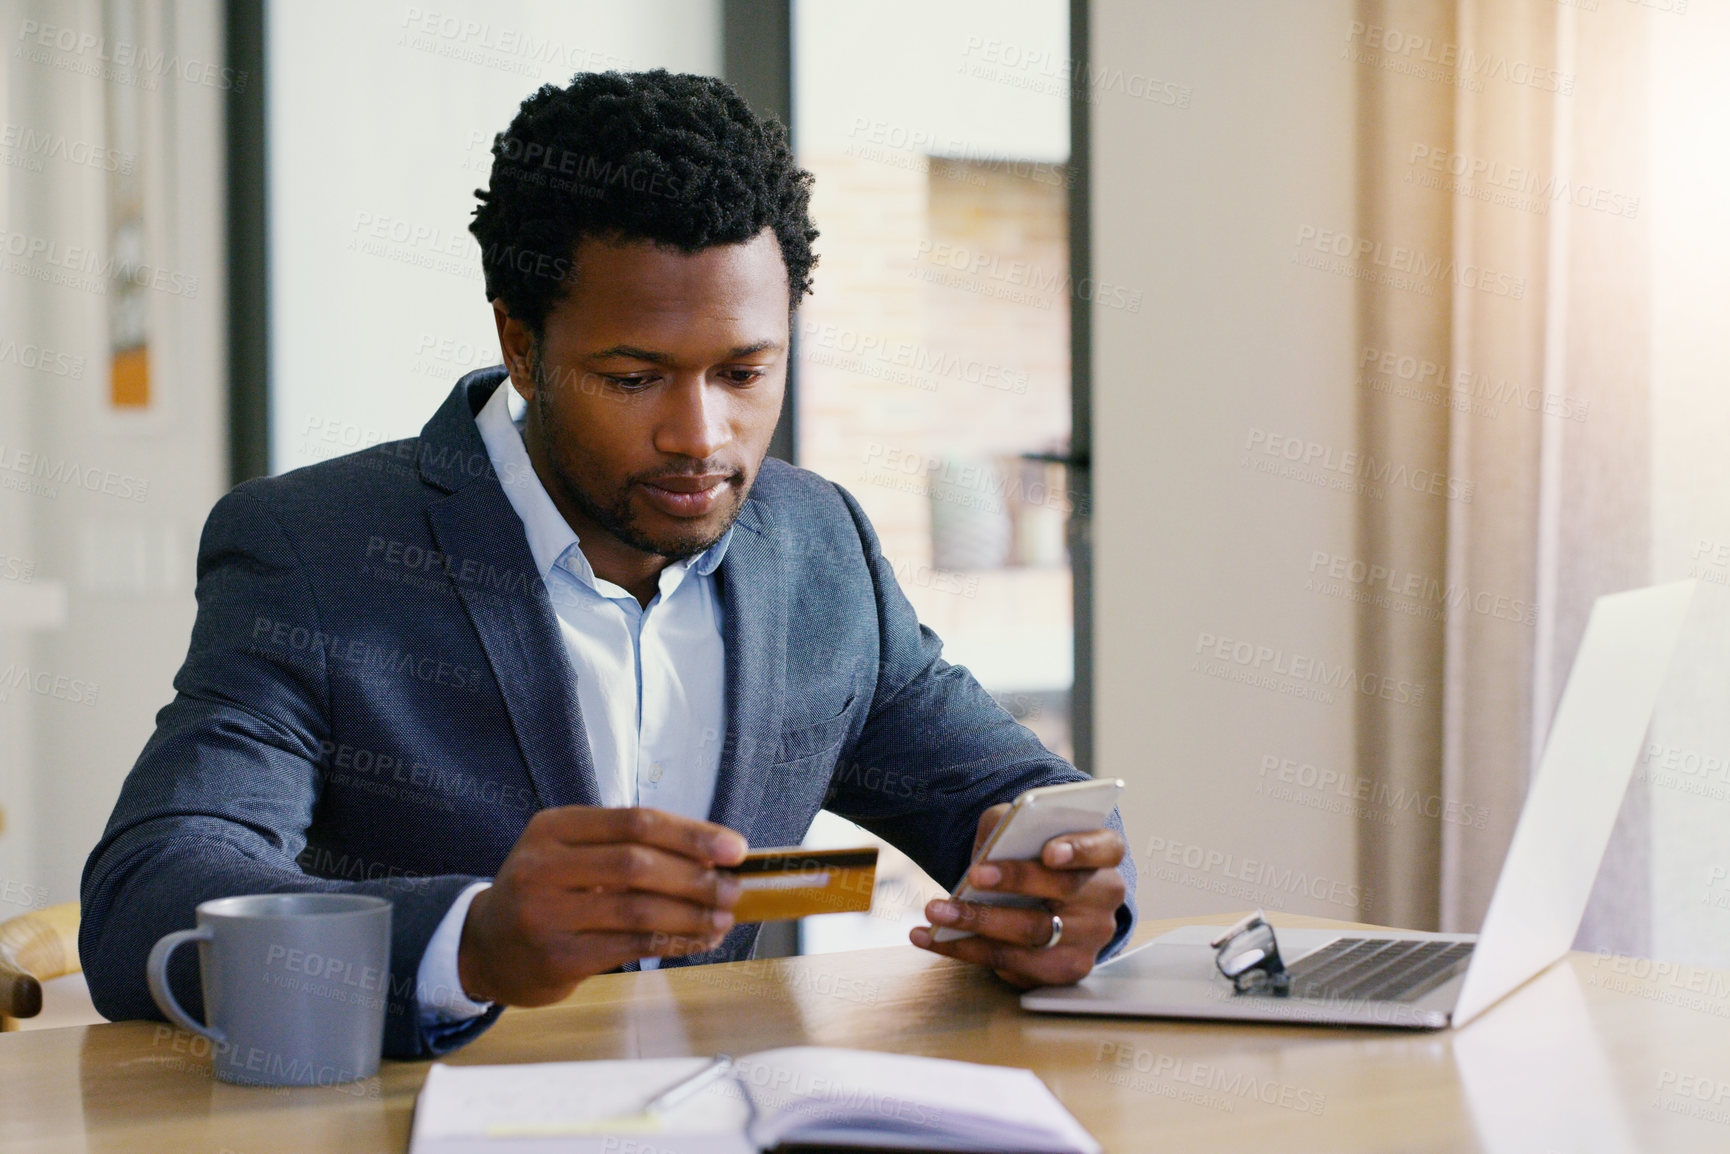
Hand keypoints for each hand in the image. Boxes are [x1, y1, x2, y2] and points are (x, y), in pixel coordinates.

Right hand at [457, 806, 747, 1005]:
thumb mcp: (568, 852)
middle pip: (638, 864)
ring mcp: (545, 914)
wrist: (486, 948)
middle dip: (697, 877)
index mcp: (553, 827)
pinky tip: (698, 940)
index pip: (635, 821)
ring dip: (692, 915)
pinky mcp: (557, 957)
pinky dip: (673, 943)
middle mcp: (542, 866)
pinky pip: (630, 947)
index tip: (734, 849)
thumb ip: (625, 846)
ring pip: (638, 910)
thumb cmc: (546, 893)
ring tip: (723, 917)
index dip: (692, 834)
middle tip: (734, 888)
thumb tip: (711, 854)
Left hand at [909, 803, 1125, 987]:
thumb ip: (1008, 825)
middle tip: (973, 877)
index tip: (1049, 852)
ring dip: (978, 923)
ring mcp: (1088, 939)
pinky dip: (966, 950)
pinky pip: (1011, 964)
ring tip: (936, 912)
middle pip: (1063, 892)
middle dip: (1014, 883)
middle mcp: (1104, 898)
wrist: (1040, 895)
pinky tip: (932, 938)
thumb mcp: (1020, 827)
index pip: (1104, 848)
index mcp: (1104, 854)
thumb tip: (990, 848)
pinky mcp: (1062, 970)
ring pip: (1032, 934)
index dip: (1079, 850)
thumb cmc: (1030, 853)